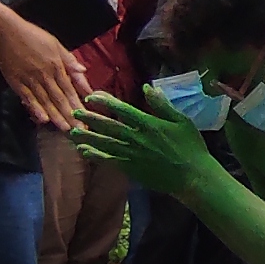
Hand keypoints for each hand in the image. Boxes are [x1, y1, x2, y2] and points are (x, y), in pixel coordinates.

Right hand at [0, 15, 88, 123]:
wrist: (6, 31)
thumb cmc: (33, 36)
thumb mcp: (56, 44)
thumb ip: (69, 60)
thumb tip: (83, 71)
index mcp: (57, 65)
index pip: (70, 89)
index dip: (78, 104)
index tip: (87, 117)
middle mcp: (45, 75)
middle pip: (60, 98)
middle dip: (70, 115)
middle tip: (79, 130)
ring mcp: (30, 79)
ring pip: (46, 101)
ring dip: (56, 116)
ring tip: (65, 129)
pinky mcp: (16, 82)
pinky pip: (27, 98)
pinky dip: (35, 108)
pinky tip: (42, 119)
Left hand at [70, 89, 218, 196]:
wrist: (192, 176)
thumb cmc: (191, 147)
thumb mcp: (181, 120)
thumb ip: (162, 104)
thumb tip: (147, 87)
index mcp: (148, 124)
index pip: (121, 109)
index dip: (105, 102)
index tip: (91, 97)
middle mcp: (136, 138)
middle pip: (108, 126)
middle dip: (90, 118)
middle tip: (74, 113)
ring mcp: (132, 155)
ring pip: (104, 143)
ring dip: (87, 137)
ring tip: (72, 132)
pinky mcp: (131, 169)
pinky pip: (109, 161)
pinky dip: (95, 156)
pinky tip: (84, 151)